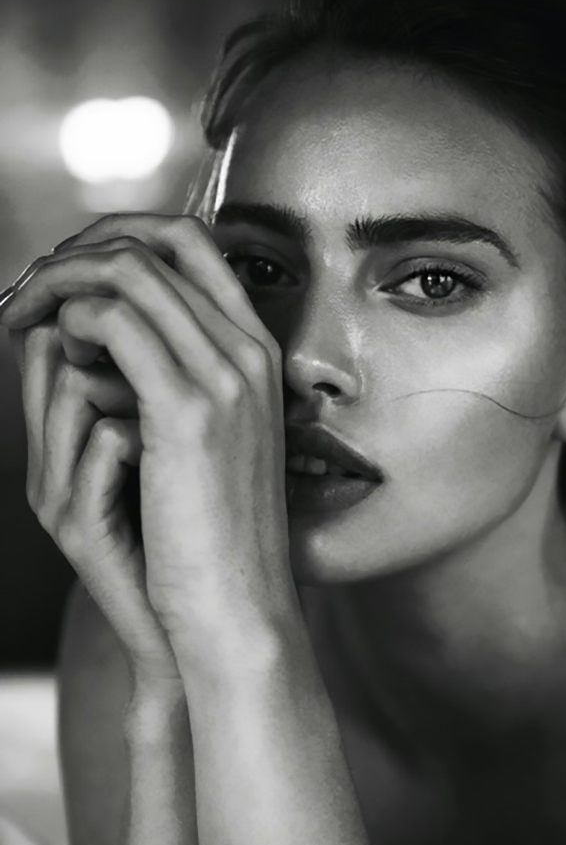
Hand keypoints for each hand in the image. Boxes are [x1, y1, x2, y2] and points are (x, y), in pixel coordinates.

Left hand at [1, 213, 301, 669]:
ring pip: (127, 270)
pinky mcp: (189, 410)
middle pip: (157, 240)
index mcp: (259, 355)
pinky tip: (57, 356)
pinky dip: (69, 322)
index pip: (192, 242)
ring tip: (27, 322)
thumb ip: (165, 379)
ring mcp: (227, 376)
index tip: (71, 276)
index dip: (121, 237)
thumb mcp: (199, 444)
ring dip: (59, 283)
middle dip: (80, 250)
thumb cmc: (210, 537)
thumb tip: (102, 332)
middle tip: (32, 290)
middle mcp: (250, 352)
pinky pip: (113, 319)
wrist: (238, 607)